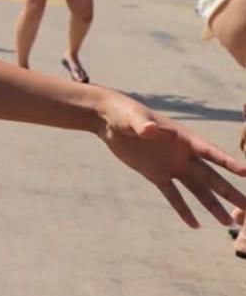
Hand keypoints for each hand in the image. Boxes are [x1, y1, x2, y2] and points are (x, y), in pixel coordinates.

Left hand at [97, 92, 245, 227]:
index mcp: (183, 138)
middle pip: (211, 176)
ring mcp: (171, 166)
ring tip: (228, 222)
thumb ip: (144, 126)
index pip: (210, 153)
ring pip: (197, 189)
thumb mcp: (134, 119)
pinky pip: (173, 195)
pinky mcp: (156, 175)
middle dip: (229, 192)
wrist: (109, 120)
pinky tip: (195, 225)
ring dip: (212, 205)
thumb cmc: (125, 113)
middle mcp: (183, 155)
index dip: (228, 162)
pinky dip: (183, 210)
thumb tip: (150, 130)